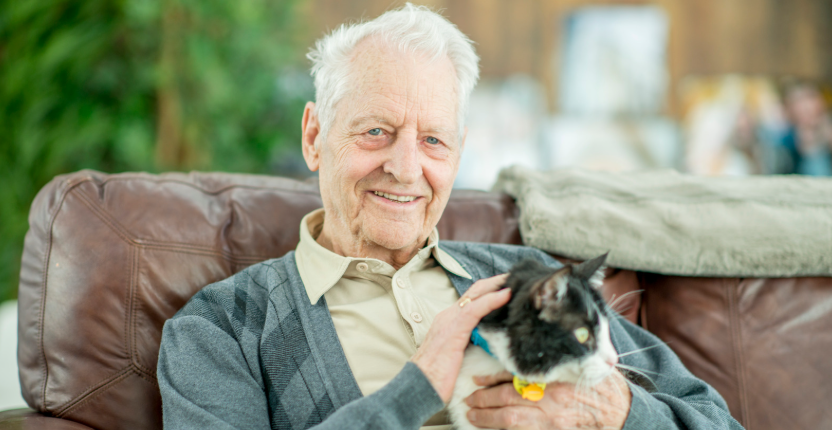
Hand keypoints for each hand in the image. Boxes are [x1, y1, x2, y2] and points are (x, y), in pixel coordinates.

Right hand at [411, 274, 510, 401]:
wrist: (418, 387)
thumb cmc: (435, 378)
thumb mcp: (455, 356)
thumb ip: (468, 345)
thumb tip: (486, 345)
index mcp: (448, 321)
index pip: (472, 298)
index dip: (490, 290)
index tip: (508, 286)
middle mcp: (448, 316)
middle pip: (476, 291)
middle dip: (496, 282)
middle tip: (517, 277)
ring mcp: (450, 321)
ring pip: (477, 294)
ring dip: (497, 285)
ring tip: (516, 280)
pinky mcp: (454, 330)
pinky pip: (475, 309)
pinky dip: (492, 299)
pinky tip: (506, 295)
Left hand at [465, 369, 631, 428]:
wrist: (622, 412)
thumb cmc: (602, 387)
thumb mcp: (579, 366)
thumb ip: (554, 363)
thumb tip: (529, 359)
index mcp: (553, 376)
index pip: (514, 375)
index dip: (492, 378)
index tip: (478, 379)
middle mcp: (549, 397)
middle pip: (506, 397)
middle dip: (483, 399)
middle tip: (468, 399)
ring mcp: (550, 419)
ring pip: (509, 419)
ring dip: (487, 417)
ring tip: (473, 415)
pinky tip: (494, 429)